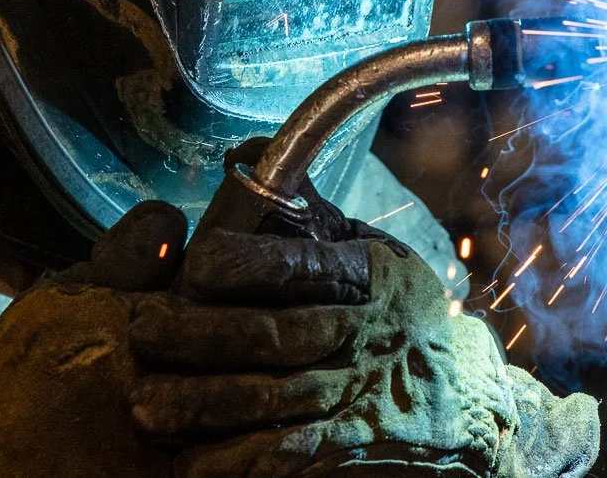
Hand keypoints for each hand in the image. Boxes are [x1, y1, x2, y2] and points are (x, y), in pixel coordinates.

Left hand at [126, 144, 599, 477]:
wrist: (462, 396)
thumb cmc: (398, 309)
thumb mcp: (372, 248)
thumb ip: (309, 215)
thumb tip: (244, 159)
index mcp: (371, 276)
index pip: (306, 265)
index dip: (248, 264)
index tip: (195, 263)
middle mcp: (365, 335)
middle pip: (277, 335)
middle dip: (203, 335)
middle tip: (144, 331)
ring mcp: (357, 397)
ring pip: (272, 402)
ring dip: (204, 404)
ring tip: (147, 403)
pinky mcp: (347, 448)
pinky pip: (285, 458)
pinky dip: (235, 463)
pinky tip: (189, 460)